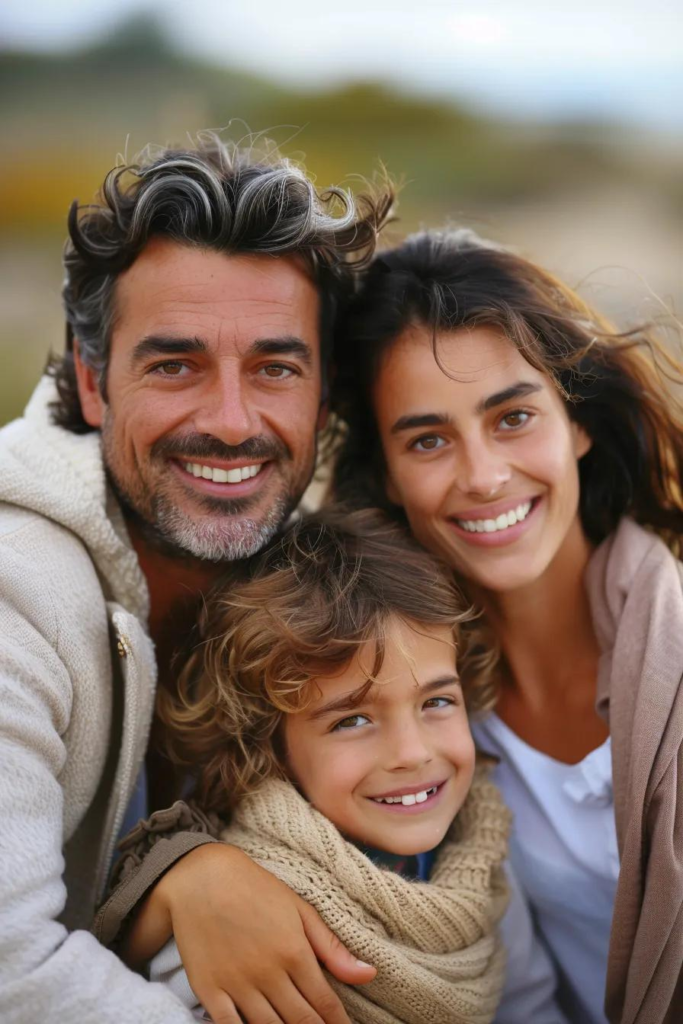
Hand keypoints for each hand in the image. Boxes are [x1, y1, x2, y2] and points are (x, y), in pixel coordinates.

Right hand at [125, 842, 375, 1023]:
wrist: (201, 877)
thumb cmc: (255, 888)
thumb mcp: (299, 909)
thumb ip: (331, 947)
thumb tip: (369, 974)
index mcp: (294, 951)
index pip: (324, 1003)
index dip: (337, 1022)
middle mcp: (267, 973)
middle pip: (300, 1020)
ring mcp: (237, 984)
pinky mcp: (209, 990)